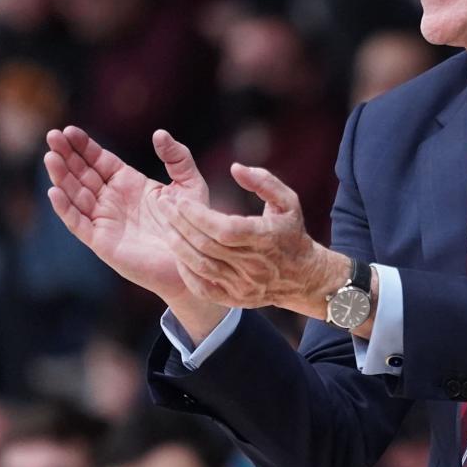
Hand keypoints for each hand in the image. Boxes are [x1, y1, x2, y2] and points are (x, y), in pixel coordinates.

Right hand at [44, 125, 216, 311]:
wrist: (194, 260)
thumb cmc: (192, 223)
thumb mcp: (189, 184)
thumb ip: (177, 157)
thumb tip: (159, 133)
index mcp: (128, 183)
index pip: (98, 160)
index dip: (83, 146)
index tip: (69, 130)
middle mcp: (112, 199)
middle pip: (82, 173)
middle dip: (66, 155)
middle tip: (52, 135)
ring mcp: (104, 220)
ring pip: (75, 195)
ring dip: (61, 177)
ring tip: (51, 157)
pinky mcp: (102, 241)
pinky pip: (78, 223)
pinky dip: (65, 208)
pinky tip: (55, 191)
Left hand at [157, 162, 345, 318]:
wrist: (304, 277)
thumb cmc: (291, 233)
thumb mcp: (288, 202)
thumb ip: (265, 181)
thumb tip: (235, 168)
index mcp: (266, 239)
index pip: (225, 229)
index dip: (198, 215)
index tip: (180, 201)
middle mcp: (254, 265)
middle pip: (207, 245)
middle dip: (180, 223)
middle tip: (162, 206)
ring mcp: (243, 285)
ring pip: (201, 266)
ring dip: (177, 245)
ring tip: (164, 225)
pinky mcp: (234, 298)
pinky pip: (201, 287)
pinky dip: (185, 270)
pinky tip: (176, 252)